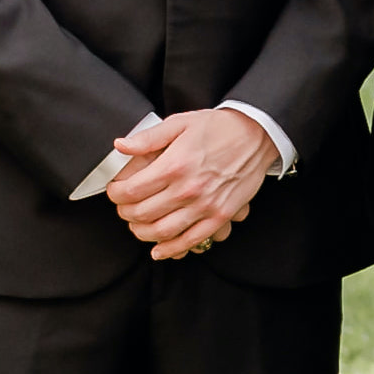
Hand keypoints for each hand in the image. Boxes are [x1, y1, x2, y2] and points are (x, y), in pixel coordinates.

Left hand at [107, 106, 276, 260]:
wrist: (258, 134)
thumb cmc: (218, 127)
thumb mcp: (180, 123)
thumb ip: (148, 137)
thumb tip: (120, 145)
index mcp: (174, 166)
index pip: (130, 191)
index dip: (115, 194)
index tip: (116, 191)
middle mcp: (188, 189)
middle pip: (142, 214)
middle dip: (125, 213)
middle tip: (124, 208)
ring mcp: (205, 205)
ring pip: (162, 231)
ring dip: (143, 233)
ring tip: (138, 225)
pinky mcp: (221, 215)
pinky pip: (192, 239)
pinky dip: (171, 249)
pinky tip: (159, 250)